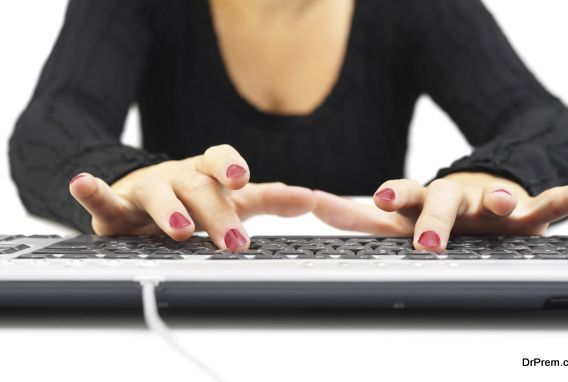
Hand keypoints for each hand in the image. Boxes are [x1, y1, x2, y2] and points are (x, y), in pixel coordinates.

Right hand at [68, 144, 315, 249]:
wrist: (144, 196)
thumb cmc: (195, 200)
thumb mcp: (233, 199)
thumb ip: (269, 198)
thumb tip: (310, 198)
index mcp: (206, 173)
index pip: (220, 161)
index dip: (231, 166)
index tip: (243, 179)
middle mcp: (178, 177)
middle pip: (197, 186)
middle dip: (216, 212)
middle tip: (234, 241)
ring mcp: (147, 190)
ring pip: (157, 193)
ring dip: (169, 210)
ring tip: (181, 230)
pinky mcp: (116, 208)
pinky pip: (103, 198)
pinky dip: (92, 191)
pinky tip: (82, 183)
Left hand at [312, 172, 567, 251]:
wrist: (482, 187)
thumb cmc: (436, 210)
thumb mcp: (401, 216)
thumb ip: (357, 217)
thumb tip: (314, 208)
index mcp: (421, 203)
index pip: (401, 197)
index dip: (388, 198)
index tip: (373, 201)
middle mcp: (454, 198)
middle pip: (443, 201)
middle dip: (437, 219)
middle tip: (430, 241)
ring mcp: (489, 201)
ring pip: (496, 198)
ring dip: (501, 199)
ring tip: (504, 205)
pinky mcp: (525, 207)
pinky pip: (548, 201)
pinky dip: (566, 197)